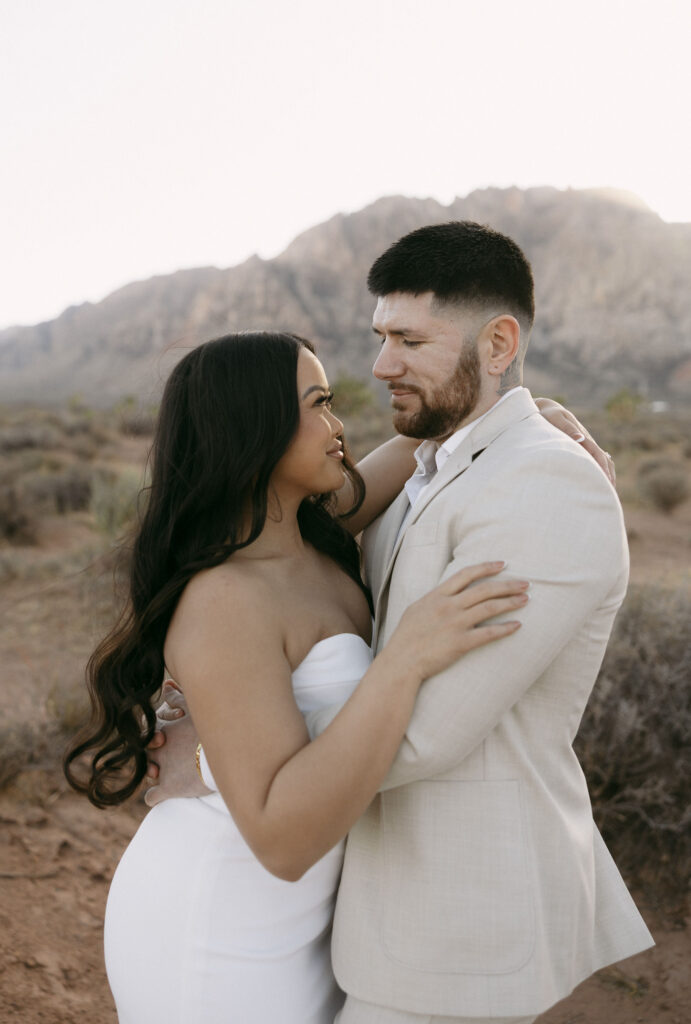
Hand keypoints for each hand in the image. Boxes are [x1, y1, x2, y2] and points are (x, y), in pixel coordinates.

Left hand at [144, 683, 209, 805]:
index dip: (152, 736)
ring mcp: (162, 769)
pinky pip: (152, 796)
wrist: (225, 753)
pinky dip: (154, 796)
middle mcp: (159, 749)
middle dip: (153, 756)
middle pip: (146, 754)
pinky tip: (159, 795)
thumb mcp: (196, 710)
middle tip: (165, 757)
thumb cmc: (215, 729)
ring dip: (153, 775)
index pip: (146, 733)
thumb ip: (178, 698)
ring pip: (148, 775)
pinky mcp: (168, 788)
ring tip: (161, 774)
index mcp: (165, 730)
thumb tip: (165, 685)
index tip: (162, 738)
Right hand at [390, 562, 527, 682]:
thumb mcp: (416, 609)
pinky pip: (489, 633)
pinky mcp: (461, 643)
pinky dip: (505, 629)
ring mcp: (455, 624)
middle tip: (526, 583)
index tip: (503, 564)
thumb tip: (448, 593)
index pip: (466, 574)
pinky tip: (517, 625)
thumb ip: (434, 599)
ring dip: (511, 602)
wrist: (401, 661)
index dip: (487, 567)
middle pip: (484, 589)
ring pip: (490, 608)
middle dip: (508, 584)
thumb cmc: (406, 637)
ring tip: (525, 600)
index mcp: (437, 595)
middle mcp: (448, 606)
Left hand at [535, 397, 614, 484]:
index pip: (597, 455)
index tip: (607, 482)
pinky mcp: (580, 449)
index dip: (603, 469)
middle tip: (610, 494)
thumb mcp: (556, 419)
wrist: (546, 409)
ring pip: (601, 461)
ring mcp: (585, 446)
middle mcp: (587, 442)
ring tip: (605, 492)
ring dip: (605, 474)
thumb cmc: (548, 415)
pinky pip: (593, 461)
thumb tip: (580, 438)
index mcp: (583, 436)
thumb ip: (566, 428)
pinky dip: (598, 471)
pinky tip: (595, 483)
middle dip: (608, 475)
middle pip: (604, 460)